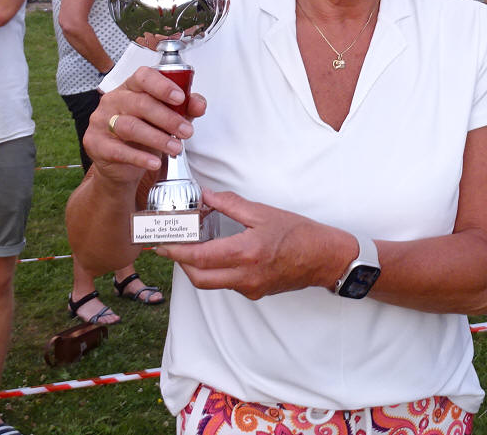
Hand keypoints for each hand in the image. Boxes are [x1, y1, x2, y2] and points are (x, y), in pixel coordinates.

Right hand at [84, 66, 206, 186]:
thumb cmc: (144, 134)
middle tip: (186, 131)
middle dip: (168, 118)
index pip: (143, 77)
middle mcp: (113, 100)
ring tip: (176, 148)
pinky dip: (140, 158)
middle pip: (140, 103)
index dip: (163, 86)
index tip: (180, 98)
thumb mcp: (167, 119)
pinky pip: (118, 150)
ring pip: (130, 126)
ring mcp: (101, 121)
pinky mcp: (95, 143)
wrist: (121, 165)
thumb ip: (185, 109)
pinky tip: (154, 162)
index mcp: (131, 87)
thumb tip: (199, 104)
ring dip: (157, 138)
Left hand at [156, 189, 350, 299]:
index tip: (161, 243)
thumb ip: (232, 204)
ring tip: (190, 248)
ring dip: (196, 268)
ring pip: (212, 283)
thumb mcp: (264, 212)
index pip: (199, 257)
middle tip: (169, 247)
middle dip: (180, 264)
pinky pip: (227, 284)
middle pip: (199, 278)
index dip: (176, 251)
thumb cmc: (300, 233)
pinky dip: (216, 271)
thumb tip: (207, 195)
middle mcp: (245, 276)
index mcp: (246, 253)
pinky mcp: (255, 292)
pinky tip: (218, 255)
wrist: (325, 258)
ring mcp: (250, 288)